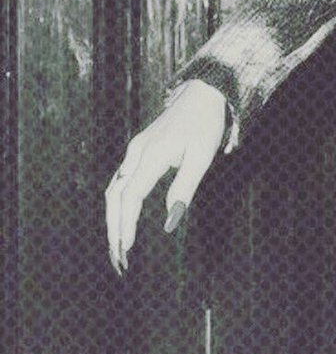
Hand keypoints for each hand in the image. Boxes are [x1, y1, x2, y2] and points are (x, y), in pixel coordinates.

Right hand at [105, 80, 226, 274]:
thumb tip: (170, 222)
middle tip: (117, 260)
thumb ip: (185, 188)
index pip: (131, 196)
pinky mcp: (137, 149)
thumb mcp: (202, 156)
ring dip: (112, 219)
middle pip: (115, 196)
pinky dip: (117, 204)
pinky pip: (120, 180)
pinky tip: (120, 221)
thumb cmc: (205, 125)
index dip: (126, 224)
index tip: (127, 249)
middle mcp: (137, 152)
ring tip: (116, 248)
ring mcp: (135, 149)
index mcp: (152, 153)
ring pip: (113, 189)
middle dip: (113, 229)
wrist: (202, 93)